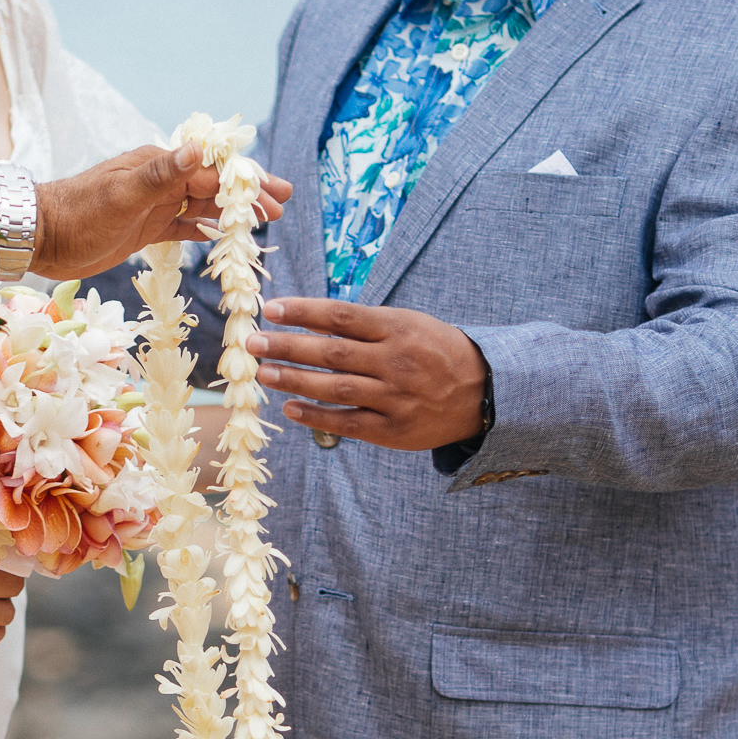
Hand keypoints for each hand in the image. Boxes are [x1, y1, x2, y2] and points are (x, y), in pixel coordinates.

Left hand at [36, 146, 291, 277]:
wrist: (40, 236)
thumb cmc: (78, 213)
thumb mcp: (122, 194)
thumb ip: (162, 174)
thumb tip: (200, 148)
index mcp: (158, 166)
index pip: (212, 170)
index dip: (245, 181)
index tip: (274, 192)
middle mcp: (160, 181)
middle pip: (214, 186)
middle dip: (248, 194)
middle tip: (283, 204)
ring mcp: (154, 205)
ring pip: (203, 206)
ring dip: (233, 212)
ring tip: (265, 221)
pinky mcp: (145, 228)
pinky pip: (185, 226)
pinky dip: (207, 229)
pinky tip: (224, 236)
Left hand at [249, 297, 487, 451]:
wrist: (484, 392)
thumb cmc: (436, 352)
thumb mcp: (410, 325)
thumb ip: (366, 325)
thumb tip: (310, 320)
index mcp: (398, 328)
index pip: (341, 316)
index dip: (303, 312)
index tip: (271, 309)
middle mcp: (395, 362)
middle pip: (331, 353)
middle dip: (287, 347)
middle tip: (252, 342)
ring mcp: (395, 397)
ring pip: (335, 388)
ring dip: (294, 380)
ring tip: (262, 373)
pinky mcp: (394, 429)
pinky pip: (347, 422)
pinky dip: (316, 416)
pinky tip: (290, 407)